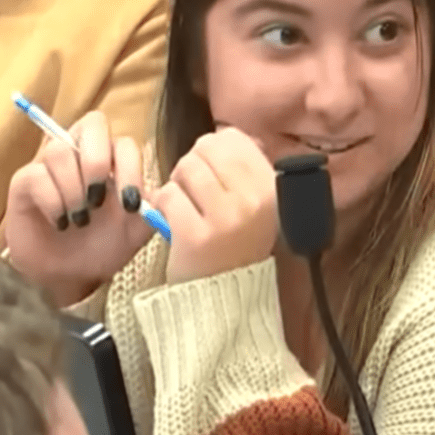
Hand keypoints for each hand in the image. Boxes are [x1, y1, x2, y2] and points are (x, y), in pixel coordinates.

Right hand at [5, 111, 155, 305]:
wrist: (70, 276)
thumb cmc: (104, 245)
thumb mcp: (136, 230)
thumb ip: (153, 208)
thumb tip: (164, 191)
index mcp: (112, 160)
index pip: (123, 141)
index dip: (130, 168)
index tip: (131, 205)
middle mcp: (80, 153)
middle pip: (92, 123)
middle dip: (98, 161)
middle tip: (98, 199)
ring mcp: (49, 164)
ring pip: (60, 150)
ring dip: (74, 188)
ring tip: (80, 219)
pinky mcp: (23, 182)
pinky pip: (36, 175)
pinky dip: (53, 202)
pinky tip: (61, 223)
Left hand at [153, 128, 277, 284]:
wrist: (224, 299)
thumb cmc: (236, 245)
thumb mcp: (256, 206)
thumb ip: (246, 168)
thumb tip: (225, 134)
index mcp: (271, 188)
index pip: (233, 138)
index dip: (214, 149)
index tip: (214, 173)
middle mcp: (253, 200)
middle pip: (206, 148)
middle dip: (192, 164)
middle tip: (196, 192)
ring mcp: (226, 218)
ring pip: (185, 168)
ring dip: (177, 184)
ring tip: (185, 206)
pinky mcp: (196, 235)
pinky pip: (168, 195)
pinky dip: (163, 206)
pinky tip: (173, 221)